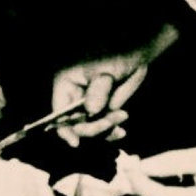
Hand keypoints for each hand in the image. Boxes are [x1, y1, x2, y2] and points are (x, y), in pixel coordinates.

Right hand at [52, 32, 177, 147]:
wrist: (136, 53)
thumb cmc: (116, 54)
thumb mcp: (107, 70)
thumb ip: (98, 90)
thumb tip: (92, 111)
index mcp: (66, 84)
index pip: (59, 111)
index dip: (64, 128)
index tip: (75, 142)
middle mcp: (74, 98)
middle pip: (74, 125)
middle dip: (91, 128)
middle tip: (111, 123)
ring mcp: (88, 106)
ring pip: (89, 129)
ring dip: (104, 130)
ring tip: (122, 116)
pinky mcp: (102, 111)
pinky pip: (102, 129)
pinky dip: (110, 133)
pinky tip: (120, 132)